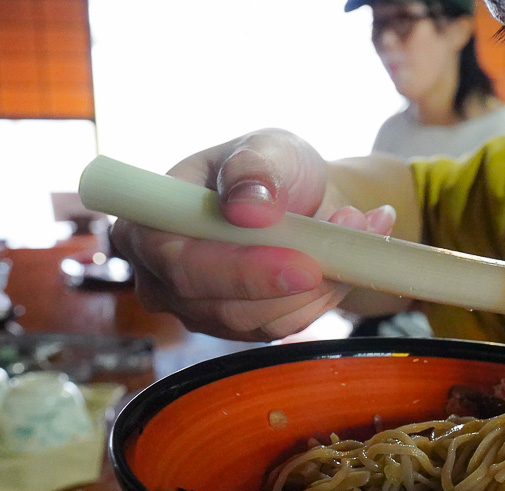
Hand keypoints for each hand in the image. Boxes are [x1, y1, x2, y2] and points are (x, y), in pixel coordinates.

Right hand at [109, 128, 396, 340]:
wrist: (298, 197)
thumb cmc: (268, 169)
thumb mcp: (265, 148)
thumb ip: (253, 170)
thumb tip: (247, 206)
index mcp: (147, 227)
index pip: (182, 265)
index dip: (240, 271)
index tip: (302, 262)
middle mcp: (163, 280)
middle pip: (225, 307)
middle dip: (294, 282)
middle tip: (345, 238)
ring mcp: (202, 311)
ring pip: (265, 322)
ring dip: (322, 283)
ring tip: (356, 226)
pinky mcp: (243, 328)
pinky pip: (289, 325)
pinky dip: (328, 293)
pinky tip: (348, 256)